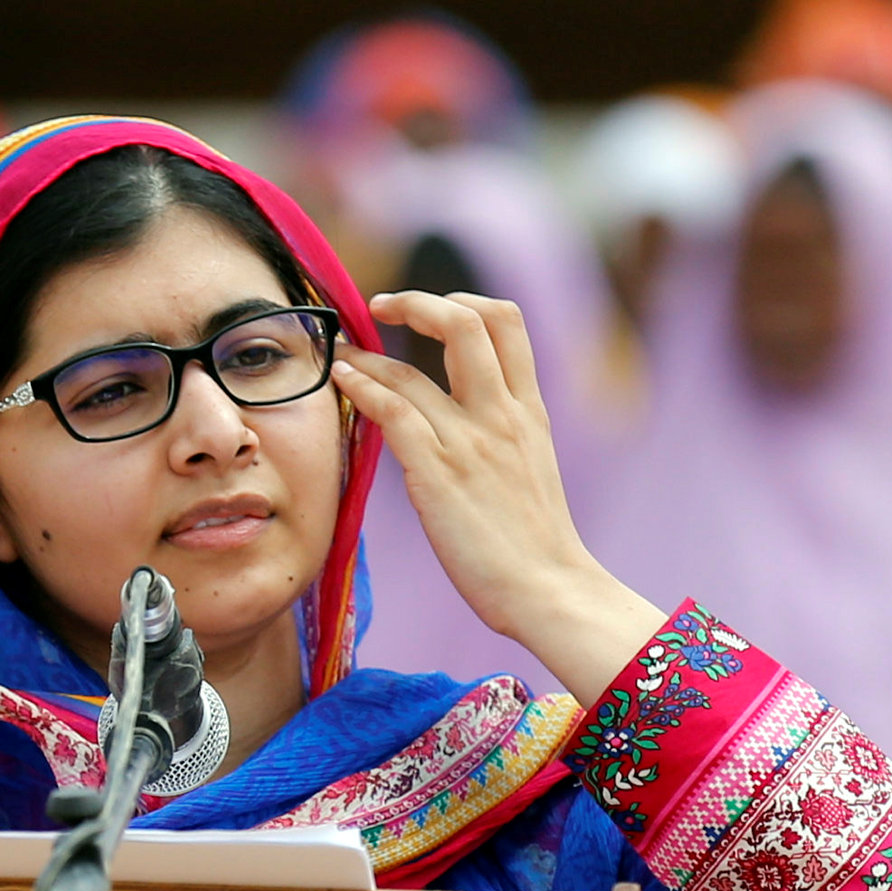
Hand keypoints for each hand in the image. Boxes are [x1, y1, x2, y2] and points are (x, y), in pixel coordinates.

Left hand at [331, 292, 660, 687]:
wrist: (550, 589)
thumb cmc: (537, 545)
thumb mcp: (534, 468)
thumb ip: (506, 434)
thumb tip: (470, 425)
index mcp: (529, 410)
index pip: (506, 322)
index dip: (464, 300)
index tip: (433, 307)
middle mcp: (501, 414)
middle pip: (464, 320)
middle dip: (415, 302)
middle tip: (381, 306)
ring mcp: (470, 440)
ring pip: (413, 369)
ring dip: (367, 353)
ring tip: (341, 349)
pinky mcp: (439, 472)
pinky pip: (393, 412)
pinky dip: (361, 387)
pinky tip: (342, 379)